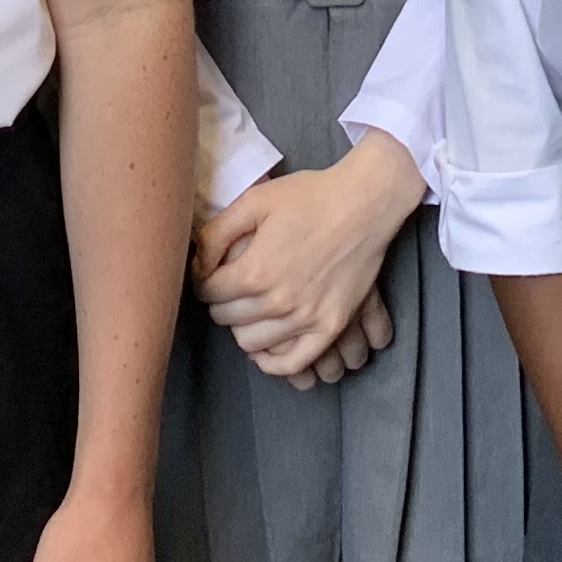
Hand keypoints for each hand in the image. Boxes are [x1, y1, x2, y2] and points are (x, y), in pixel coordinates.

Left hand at [197, 134, 422, 383]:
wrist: (364, 204)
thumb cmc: (309, 197)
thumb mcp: (254, 201)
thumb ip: (217, 234)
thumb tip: (197, 265)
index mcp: (254, 271)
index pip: (208, 292)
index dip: (204, 280)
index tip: (210, 273)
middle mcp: (277, 302)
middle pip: (226, 318)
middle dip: (221, 302)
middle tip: (229, 288)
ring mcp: (306, 318)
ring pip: (251, 343)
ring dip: (242, 327)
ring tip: (248, 310)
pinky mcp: (330, 327)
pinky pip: (292, 363)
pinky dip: (272, 362)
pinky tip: (265, 348)